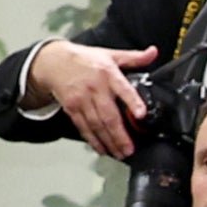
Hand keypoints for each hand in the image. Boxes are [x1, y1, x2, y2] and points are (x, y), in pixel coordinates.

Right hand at [30, 38, 158, 157]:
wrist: (53, 60)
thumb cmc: (86, 59)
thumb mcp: (110, 54)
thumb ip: (134, 57)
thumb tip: (153, 52)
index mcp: (108, 74)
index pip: (123, 88)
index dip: (133, 101)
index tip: (141, 115)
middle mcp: (94, 88)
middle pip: (108, 115)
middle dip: (119, 135)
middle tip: (129, 149)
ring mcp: (81, 99)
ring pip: (96, 124)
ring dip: (108, 141)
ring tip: (119, 153)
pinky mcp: (71, 108)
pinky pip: (83, 126)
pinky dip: (92, 140)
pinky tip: (101, 149)